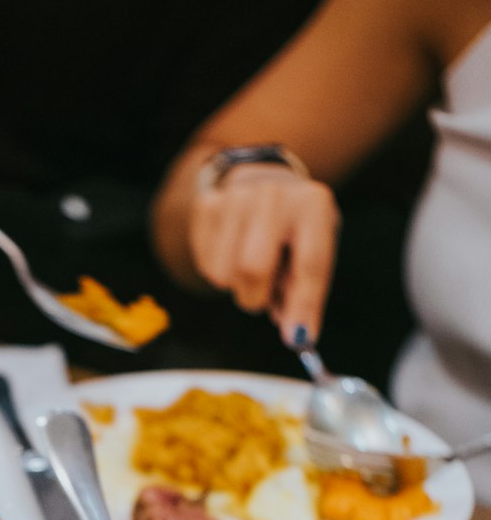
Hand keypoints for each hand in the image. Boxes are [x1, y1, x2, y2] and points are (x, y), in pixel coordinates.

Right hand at [187, 164, 340, 342]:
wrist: (257, 181)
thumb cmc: (292, 229)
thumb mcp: (312, 250)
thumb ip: (304, 292)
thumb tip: (295, 334)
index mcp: (313, 205)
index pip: (309, 264)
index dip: (303, 306)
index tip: (297, 338)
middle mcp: (274, 195)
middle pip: (253, 269)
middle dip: (256, 298)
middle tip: (261, 299)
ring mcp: (236, 198)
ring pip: (226, 274)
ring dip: (238, 286)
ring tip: (250, 265)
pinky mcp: (207, 207)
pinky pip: (207, 266)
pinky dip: (220, 273)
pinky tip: (232, 252)